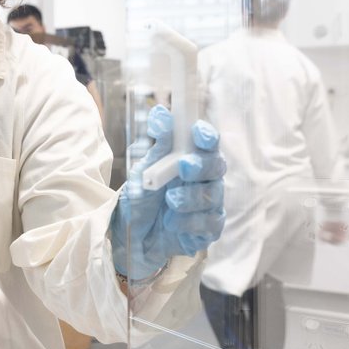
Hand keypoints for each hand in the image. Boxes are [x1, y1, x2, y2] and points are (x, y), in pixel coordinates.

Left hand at [110, 104, 226, 280]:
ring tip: (170, 201)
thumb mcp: (145, 169)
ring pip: (212, 196)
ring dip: (190, 197)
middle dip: (200, 166)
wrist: (131, 234)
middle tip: (184, 166)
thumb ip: (158, 144)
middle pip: (216, 167)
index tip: (197, 132)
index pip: (208, 143)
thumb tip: (161, 114)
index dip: (206, 136)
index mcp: (192, 159)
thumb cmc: (143, 197)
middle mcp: (205, 179)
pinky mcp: (208, 230)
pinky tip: (171, 222)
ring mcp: (209, 205)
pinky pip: (208, 224)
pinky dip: (188, 222)